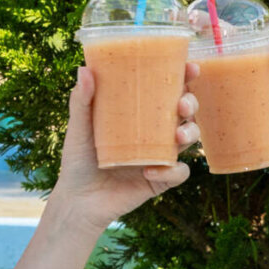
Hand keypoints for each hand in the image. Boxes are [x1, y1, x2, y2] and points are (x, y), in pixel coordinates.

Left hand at [49, 64, 198, 231]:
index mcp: (140, 114)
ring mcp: (160, 156)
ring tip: (177, 137)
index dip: (184, 78)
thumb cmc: (77, 160)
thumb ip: (81, 101)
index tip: (190, 67)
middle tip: (183, 104)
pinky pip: (178, 173)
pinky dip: (171, 171)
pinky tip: (150, 172)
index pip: (167, 90)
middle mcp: (155, 132)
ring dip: (190, 133)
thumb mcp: (79, 128)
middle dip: (191, 103)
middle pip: (185, 112)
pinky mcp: (160, 180)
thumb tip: (84, 69)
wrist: (78, 201)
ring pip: (190, 139)